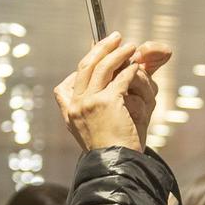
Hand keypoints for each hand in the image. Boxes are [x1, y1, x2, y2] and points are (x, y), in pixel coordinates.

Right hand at [55, 34, 163, 152]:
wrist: (116, 166)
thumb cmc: (111, 151)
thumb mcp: (96, 130)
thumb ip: (96, 109)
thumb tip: (105, 89)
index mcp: (69, 113)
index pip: (66, 85)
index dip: (83, 66)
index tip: (96, 54)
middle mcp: (75, 106)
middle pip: (85, 66)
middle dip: (101, 48)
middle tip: (116, 37)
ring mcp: (88, 103)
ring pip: (102, 67)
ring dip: (118, 53)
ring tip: (131, 46)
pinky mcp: (106, 102)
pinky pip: (121, 77)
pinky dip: (131, 70)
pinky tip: (138, 66)